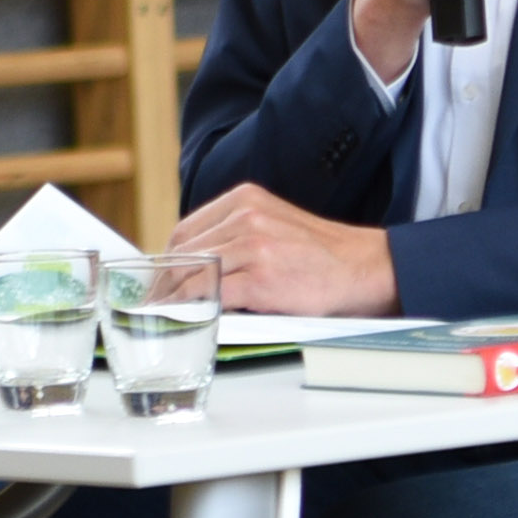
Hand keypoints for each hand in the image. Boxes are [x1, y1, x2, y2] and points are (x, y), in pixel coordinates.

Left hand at [168, 184, 398, 315]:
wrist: (365, 268)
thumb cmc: (318, 255)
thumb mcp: (272, 225)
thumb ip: (234, 234)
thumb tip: (189, 263)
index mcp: (244, 199)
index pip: (185, 231)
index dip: (166, 261)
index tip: (157, 282)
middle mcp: (246, 216)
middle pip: (183, 252)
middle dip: (164, 283)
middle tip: (153, 306)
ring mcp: (254, 245)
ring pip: (192, 273)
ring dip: (174, 299)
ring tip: (165, 316)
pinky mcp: (262, 277)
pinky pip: (211, 294)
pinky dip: (194, 308)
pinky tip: (189, 319)